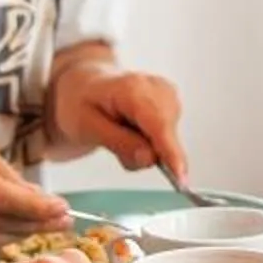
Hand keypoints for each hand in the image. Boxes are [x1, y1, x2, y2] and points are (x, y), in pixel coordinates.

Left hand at [52, 64, 188, 179]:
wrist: (85, 86)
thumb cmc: (82, 103)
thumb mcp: (85, 127)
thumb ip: (119, 143)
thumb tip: (150, 159)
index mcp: (132, 88)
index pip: (158, 123)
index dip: (170, 151)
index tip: (180, 176)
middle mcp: (157, 87)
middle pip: (165, 135)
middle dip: (145, 152)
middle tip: (114, 141)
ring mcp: (168, 94)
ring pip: (168, 138)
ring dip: (146, 147)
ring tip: (120, 132)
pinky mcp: (172, 104)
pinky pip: (167, 137)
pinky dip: (151, 142)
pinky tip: (132, 129)